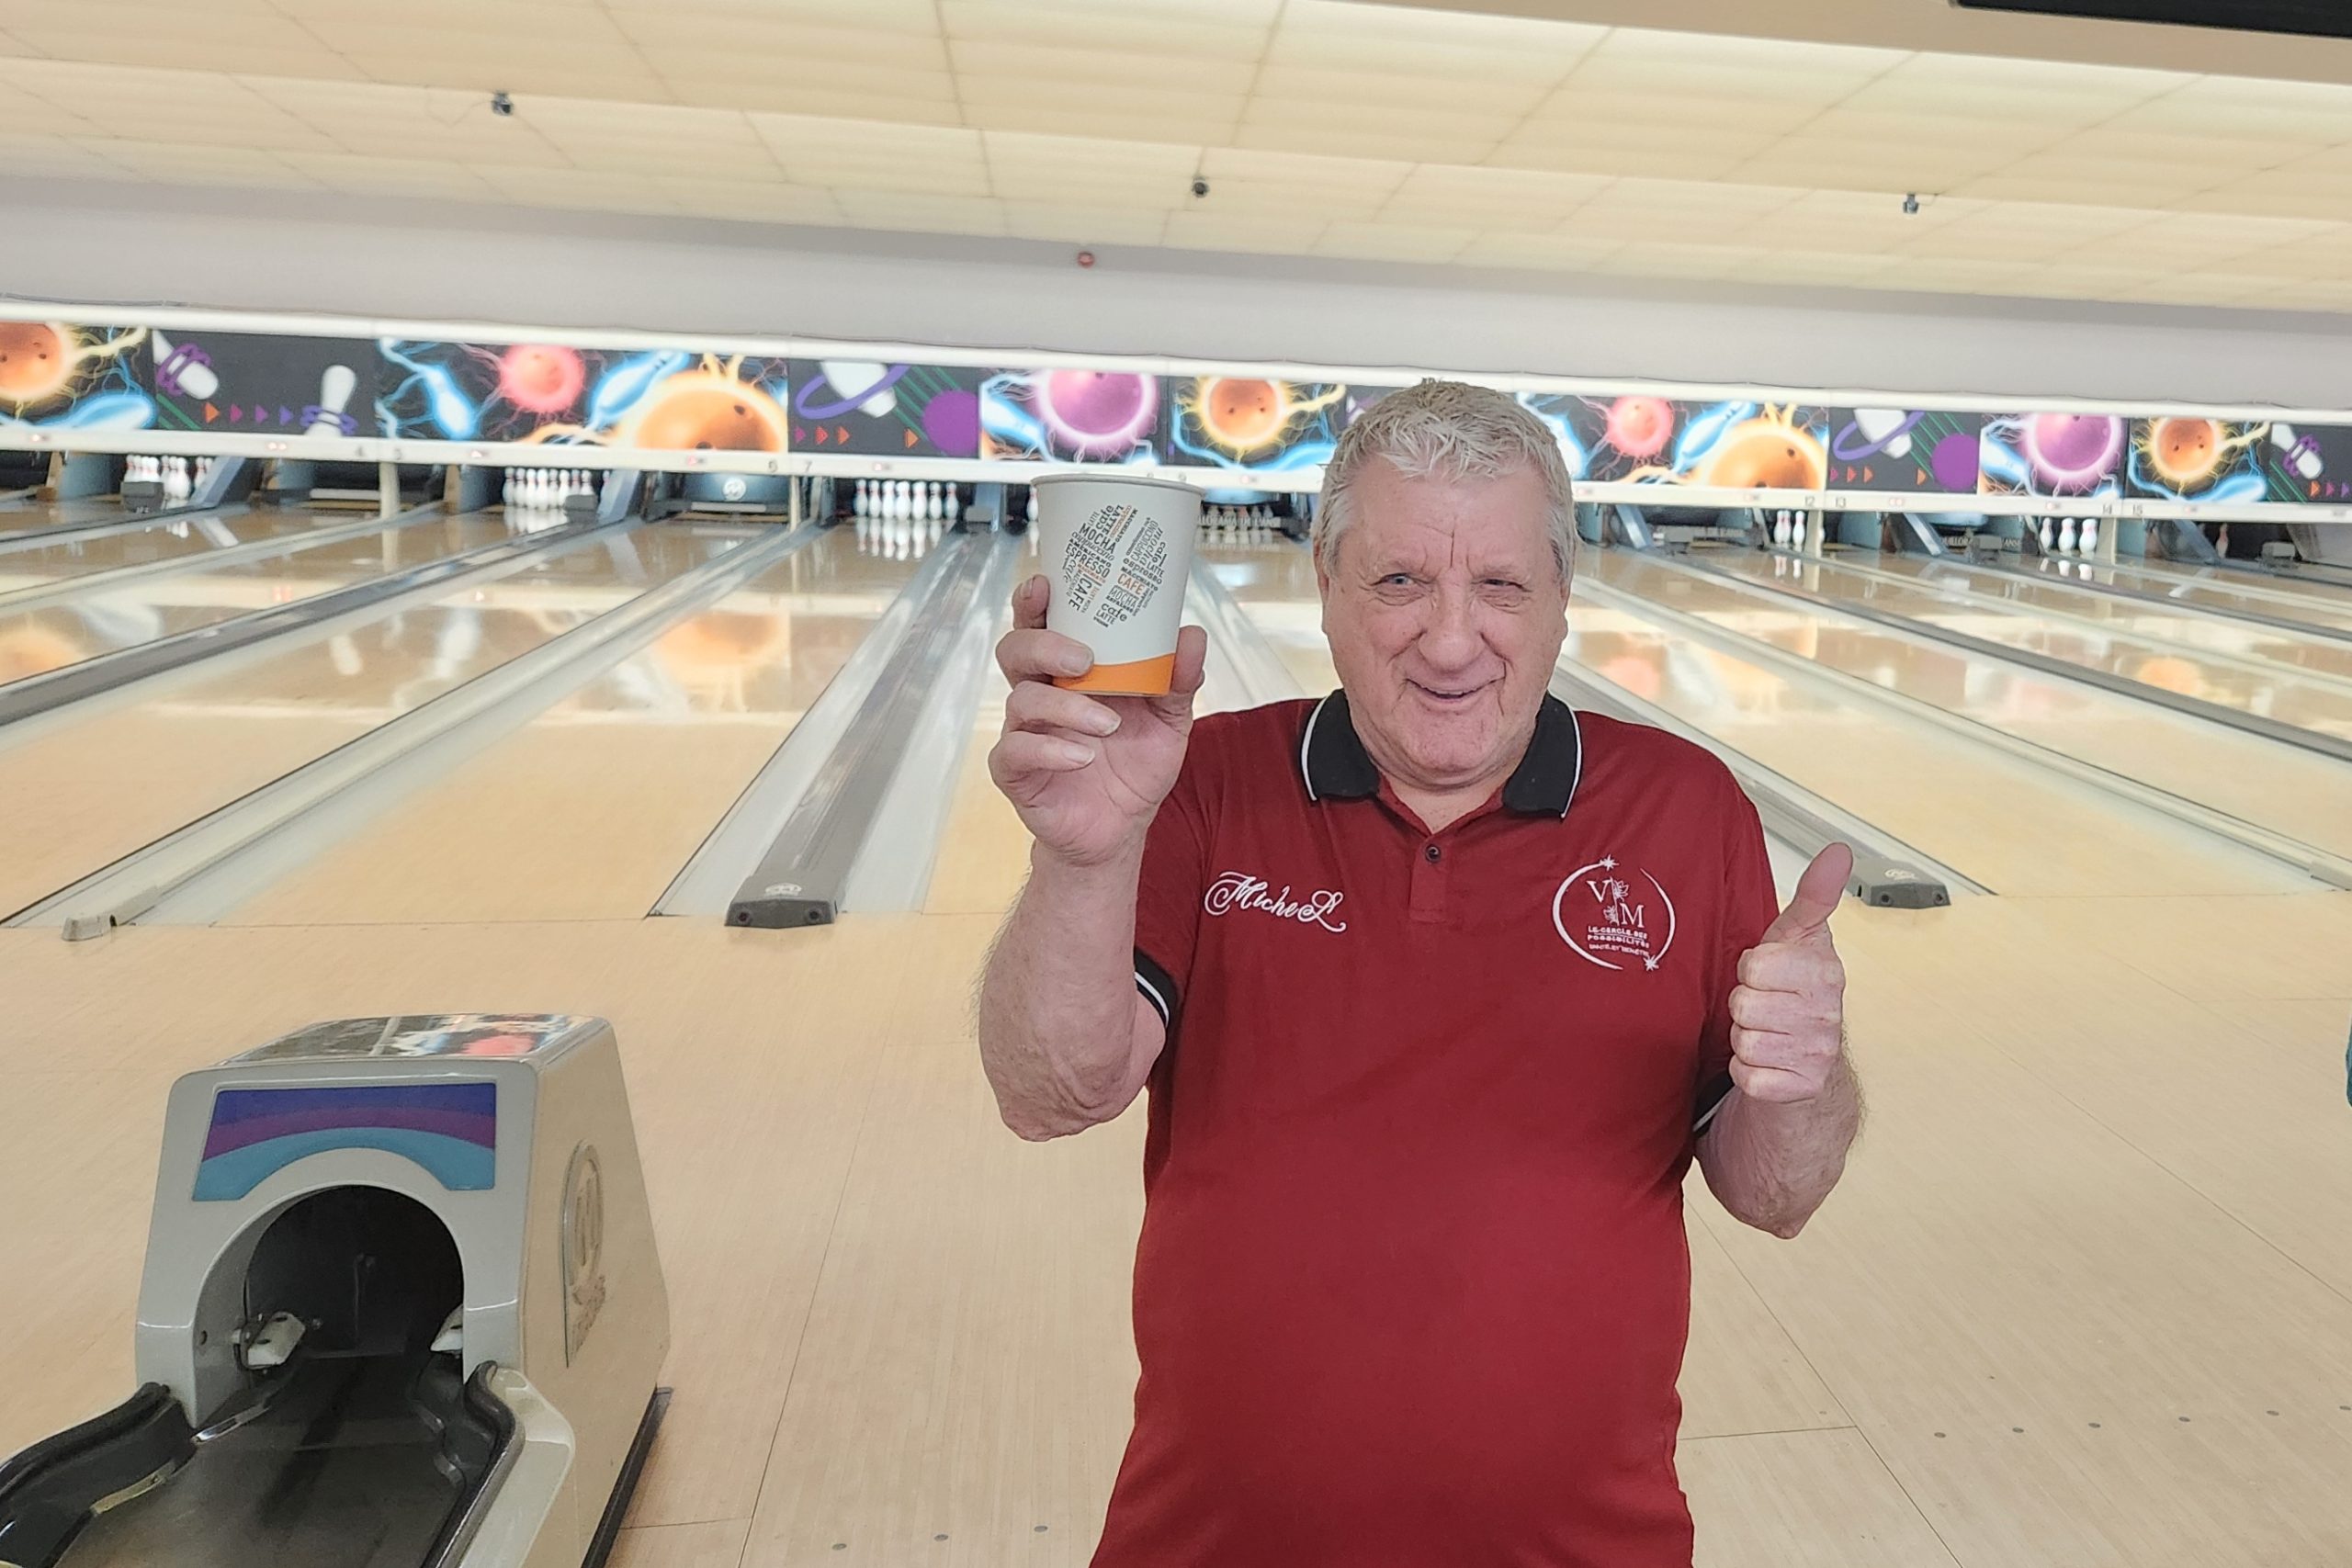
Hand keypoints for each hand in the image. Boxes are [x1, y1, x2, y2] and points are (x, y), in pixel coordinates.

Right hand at [988, 574, 1207, 867]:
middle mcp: (1038, 694)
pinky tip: (1083, 758)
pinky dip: (1051, 750)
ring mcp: (1022, 732)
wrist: (1120, 830)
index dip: (1035, 601)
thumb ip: (1178, 680)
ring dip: (1067, 708)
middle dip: (1044, 645)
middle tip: (1084, 659)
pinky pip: (1016, 751)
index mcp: (1068, 672)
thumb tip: (1192, 635)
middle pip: (1015, 650)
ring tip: (1107, 726)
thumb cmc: (1134, 766)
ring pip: (1021, 700)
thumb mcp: (1169, 721)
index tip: (1047, 584)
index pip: (1042, 625)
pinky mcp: (1014, 771)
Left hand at [1726, 843, 1850, 1105]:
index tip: (1770, 973)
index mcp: (1825, 972)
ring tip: (1767, 1031)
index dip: (1752, 969)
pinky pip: (1747, 1075)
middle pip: (1743, 1002)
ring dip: (1744, 1037)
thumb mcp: (1799, 938)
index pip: (1755, 964)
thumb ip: (1814, 895)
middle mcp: (1827, 1014)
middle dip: (1745, 1004)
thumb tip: (1838, 852)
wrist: (1811, 1062)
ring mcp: (1817, 1053)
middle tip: (1766, 1005)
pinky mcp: (1801, 1088)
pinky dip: (1747, 1071)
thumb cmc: (1795, 993)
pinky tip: (1768, 1061)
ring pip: (1742, 1039)